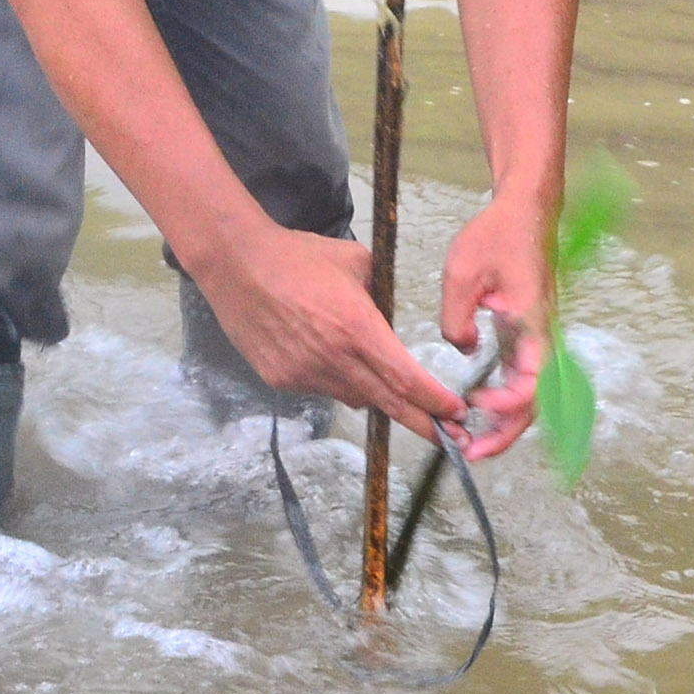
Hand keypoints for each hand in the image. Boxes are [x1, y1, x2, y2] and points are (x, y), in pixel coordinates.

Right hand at [191, 221, 467, 442]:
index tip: (457, 413)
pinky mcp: (281, 380)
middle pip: (389, 403)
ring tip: (364, 364)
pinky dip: (333, 378)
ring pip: (354, 397)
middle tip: (451, 437)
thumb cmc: (298, 256)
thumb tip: (390, 314)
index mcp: (358, 329)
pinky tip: (318, 351)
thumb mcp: (356, 262)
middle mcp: (334, 360)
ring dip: (372, 391)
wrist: (236, 263)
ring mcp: (305, 374)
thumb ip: (381, 293)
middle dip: (423, 422)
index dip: (436, 401)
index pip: (407, 379)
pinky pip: (321, 389)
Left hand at [439, 196, 555, 457]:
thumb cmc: (496, 236)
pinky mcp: (527, 333)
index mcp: (533, 324)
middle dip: (506, 432)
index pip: (533, 382)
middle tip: (472, 453)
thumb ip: (457, 317)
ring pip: (531, 393)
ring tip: (475, 441)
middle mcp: (542, 337)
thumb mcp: (463, 272)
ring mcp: (537, 337)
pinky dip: (506, 400)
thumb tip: (462, 349)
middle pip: (536, 401)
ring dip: (506, 421)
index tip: (475, 402)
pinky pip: (524, 377)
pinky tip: (480, 405)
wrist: (525, 212)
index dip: (507, 403)